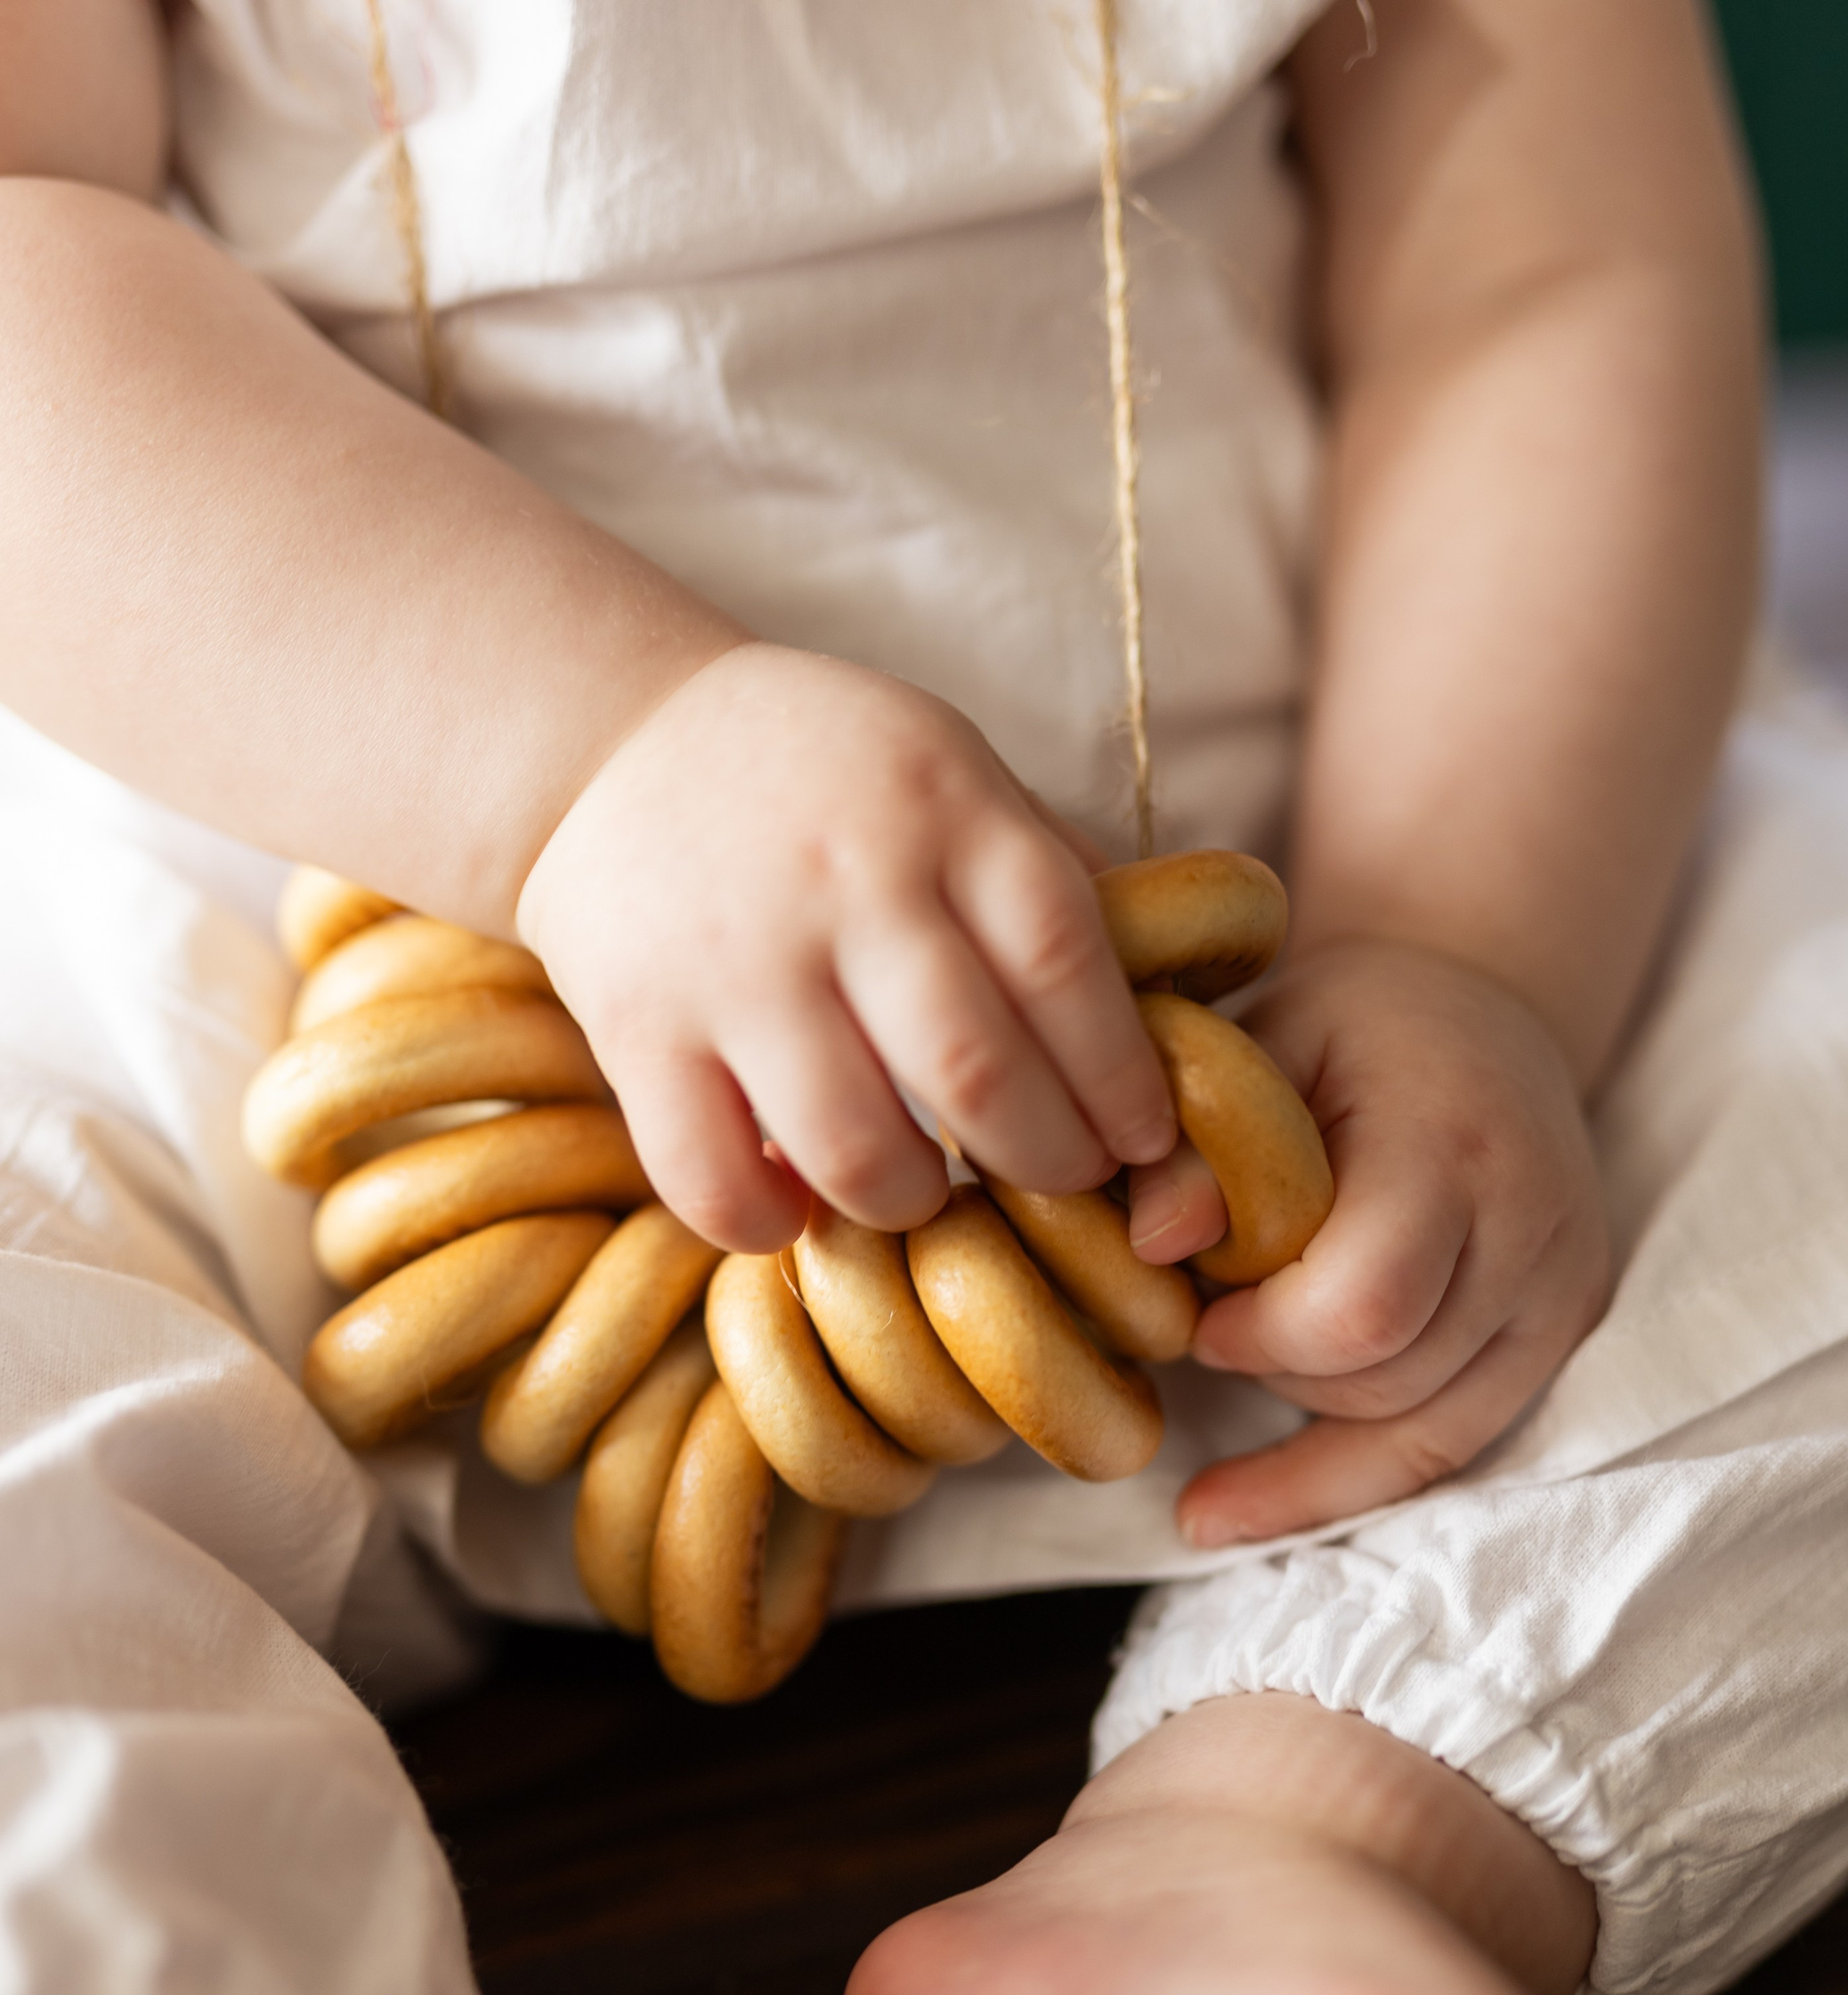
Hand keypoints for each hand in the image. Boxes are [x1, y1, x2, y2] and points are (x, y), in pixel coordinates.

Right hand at [517, 643, 1174, 1249]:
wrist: (614, 741)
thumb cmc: (826, 781)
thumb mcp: (952, 776)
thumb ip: (1047, 874)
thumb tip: (1180, 995)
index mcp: (946, 812)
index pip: (1067, 966)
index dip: (1122, 1076)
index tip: (1143, 1139)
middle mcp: (847, 885)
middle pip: (978, 1074)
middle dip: (1044, 1162)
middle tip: (1058, 1185)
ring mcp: (735, 962)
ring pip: (855, 1148)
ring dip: (913, 1205)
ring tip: (928, 1198)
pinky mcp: (638, 1026)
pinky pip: (714, 1177)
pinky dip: (768, 1226)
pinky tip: (796, 1209)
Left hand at [1126, 941, 1609, 1543]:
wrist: (1483, 1018)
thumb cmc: (1349, 1031)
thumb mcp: (1263, 1046)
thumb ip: (1200, 1142)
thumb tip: (1150, 1247)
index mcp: (1454, 1140)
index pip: (1367, 1304)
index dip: (1262, 1332)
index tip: (1198, 1303)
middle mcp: (1534, 1226)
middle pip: (1387, 1377)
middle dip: (1277, 1367)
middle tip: (1216, 1310)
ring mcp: (1561, 1294)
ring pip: (1416, 1431)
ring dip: (1306, 1409)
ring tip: (1246, 1345)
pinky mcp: (1559, 1339)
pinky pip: (1443, 1451)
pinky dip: (1333, 1483)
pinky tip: (1226, 1509)